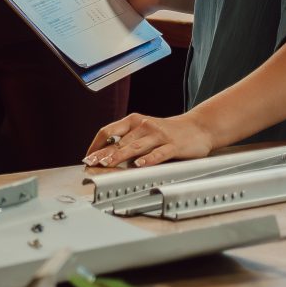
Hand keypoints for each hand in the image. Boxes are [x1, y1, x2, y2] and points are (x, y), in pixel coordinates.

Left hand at [82, 112, 216, 169]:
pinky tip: (139, 165)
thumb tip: (104, 155)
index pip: (108, 131)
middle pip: (119, 141)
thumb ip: (127, 140)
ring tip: (108, 163)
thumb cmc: (167, 131)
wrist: (198, 127)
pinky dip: (148, 159)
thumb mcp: (144, 131)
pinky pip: (159, 153)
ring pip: (136, 146)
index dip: (96, 144)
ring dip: (120, 155)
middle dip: (104, 153)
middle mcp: (144, 126)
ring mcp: (159, 135)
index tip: (87, 156)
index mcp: (134, 121)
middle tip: (91, 162)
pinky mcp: (173, 145)